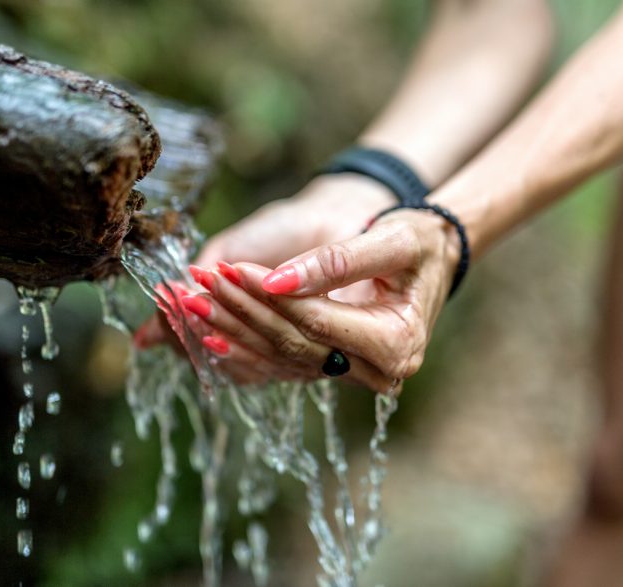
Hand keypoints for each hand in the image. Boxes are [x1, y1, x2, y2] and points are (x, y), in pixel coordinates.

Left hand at [182, 210, 460, 392]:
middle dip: (240, 315)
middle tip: (193, 289)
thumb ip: (337, 262)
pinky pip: (282, 364)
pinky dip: (244, 346)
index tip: (228, 269)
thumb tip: (276, 281)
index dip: (267, 297)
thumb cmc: (420, 242)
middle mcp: (377, 371)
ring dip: (232, 331)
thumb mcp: (390, 241)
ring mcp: (354, 374)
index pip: (316, 321)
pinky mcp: (334, 368)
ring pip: (281, 359)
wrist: (433, 256)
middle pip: (293, 346)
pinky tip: (206, 333)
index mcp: (395, 342)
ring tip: (188, 304)